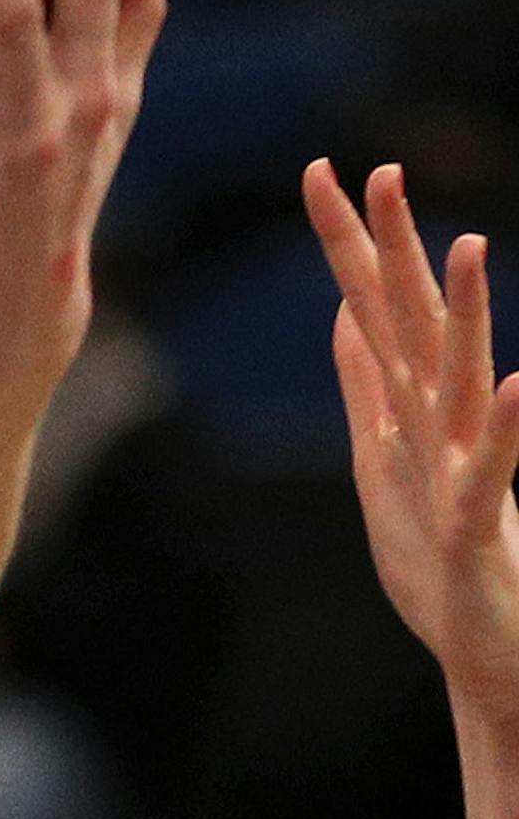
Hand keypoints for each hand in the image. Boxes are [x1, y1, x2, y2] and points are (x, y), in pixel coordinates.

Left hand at [304, 159, 518, 726]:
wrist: (485, 649)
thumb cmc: (436, 557)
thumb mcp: (381, 460)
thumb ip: (367, 386)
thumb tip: (344, 316)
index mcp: (411, 407)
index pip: (373, 306)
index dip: (346, 243)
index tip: (318, 169)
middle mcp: (443, 423)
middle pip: (414, 321)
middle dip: (397, 251)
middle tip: (383, 170)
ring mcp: (466, 468)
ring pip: (463, 378)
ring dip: (471, 313)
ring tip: (470, 244)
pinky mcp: (478, 524)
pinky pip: (495, 471)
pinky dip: (511, 429)